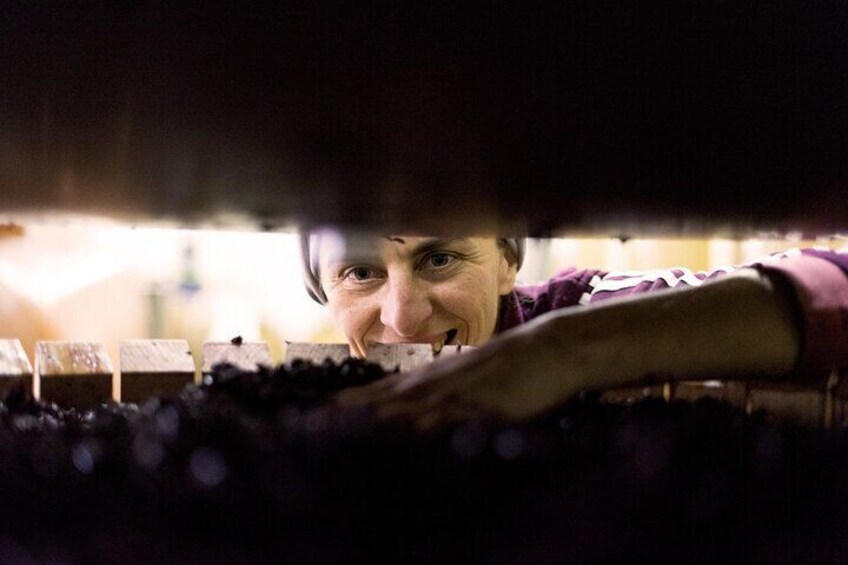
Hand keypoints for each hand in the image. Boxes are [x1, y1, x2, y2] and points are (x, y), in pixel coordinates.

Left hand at [335, 321, 586, 430]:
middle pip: (383, 401)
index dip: (349, 404)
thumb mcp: (468, 377)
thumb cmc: (511, 366)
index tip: (318, 414)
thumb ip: (442, 393)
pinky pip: (446, 418)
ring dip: (373, 421)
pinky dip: (422, 428)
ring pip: (405, 409)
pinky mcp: (480, 405)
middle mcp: (436, 383)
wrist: (550, 348)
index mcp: (432, 378)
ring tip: (340, 432)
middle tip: (313, 425)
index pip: (381, 392)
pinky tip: (403, 437)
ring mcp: (456, 393)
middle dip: (348, 415)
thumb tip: (417, 414)